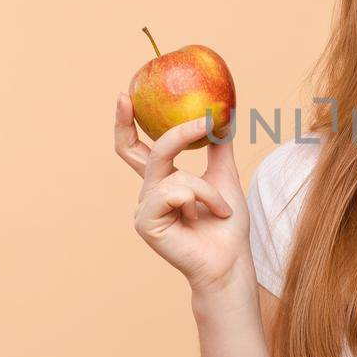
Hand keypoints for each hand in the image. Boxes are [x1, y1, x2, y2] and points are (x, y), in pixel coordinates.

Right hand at [114, 92, 250, 293]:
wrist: (231, 260)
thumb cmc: (227, 226)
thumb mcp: (225, 177)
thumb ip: (218, 147)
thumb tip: (223, 113)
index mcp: (163, 182)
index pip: (139, 149)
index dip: (127, 124)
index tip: (125, 96)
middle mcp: (149, 194)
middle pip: (139, 151)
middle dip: (128, 123)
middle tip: (128, 98)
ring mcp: (144, 209)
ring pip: (173, 173)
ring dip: (206, 187)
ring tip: (221, 208)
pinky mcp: (145, 222)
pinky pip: (175, 190)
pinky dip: (200, 197)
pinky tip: (207, 216)